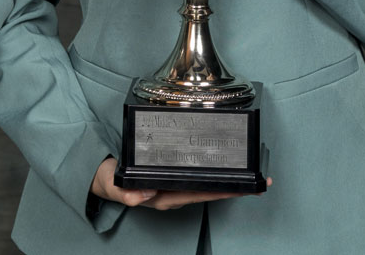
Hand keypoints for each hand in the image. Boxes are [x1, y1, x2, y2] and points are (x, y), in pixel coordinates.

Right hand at [90, 158, 259, 210]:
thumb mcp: (114, 186)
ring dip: (227, 181)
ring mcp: (173, 186)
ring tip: (249, 175)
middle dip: (235, 187)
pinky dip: (212, 173)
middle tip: (261, 181)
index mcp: (165, 196)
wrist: (103, 180)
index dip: (223, 190)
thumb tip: (146, 193)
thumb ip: (127, 193)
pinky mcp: (170, 176)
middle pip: (210, 190)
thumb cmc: (110, 182)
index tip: (244, 188)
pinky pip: (196, 176)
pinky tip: (222, 168)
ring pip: (205, 184)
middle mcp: (173, 192)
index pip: (200, 193)